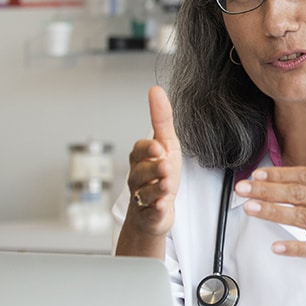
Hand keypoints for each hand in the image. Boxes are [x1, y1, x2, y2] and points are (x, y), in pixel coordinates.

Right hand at [120, 86, 181, 245]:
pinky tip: (162, 205)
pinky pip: (150, 212)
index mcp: (141, 158)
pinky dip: (156, 209)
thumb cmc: (159, 175)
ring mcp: (142, 197)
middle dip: (153, 169)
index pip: (140, 150)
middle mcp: (138, 176)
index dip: (148, 149)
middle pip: (141, 171)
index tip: (159, 148)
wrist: (153, 211)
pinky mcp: (149, 215)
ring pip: (145, 192)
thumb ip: (161, 119)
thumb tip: (156, 90)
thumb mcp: (166, 144)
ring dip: (156, 188)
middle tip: (165, 167)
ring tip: (167, 185)